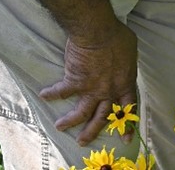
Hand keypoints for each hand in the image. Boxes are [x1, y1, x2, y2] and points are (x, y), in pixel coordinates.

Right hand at [40, 21, 137, 145]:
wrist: (98, 32)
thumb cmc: (117, 37)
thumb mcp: (131, 52)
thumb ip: (127, 65)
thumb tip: (125, 64)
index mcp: (124, 83)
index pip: (128, 108)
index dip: (126, 124)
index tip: (125, 139)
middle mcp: (108, 91)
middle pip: (102, 117)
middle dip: (92, 131)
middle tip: (83, 141)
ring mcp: (91, 88)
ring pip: (80, 112)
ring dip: (69, 121)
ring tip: (59, 126)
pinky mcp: (74, 81)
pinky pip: (60, 91)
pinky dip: (51, 93)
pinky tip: (43, 94)